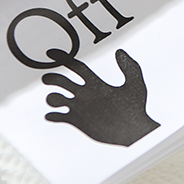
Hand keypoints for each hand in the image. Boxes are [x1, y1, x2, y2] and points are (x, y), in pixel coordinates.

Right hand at [41, 49, 159, 146]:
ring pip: (57, 99)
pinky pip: (60, 117)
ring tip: (57, 100)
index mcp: (96, 84)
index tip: (51, 52)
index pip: (77, 67)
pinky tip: (53, 115)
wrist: (134, 132)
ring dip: (52, 98)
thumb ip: (129, 67)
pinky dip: (52, 115)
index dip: (64, 59)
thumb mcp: (135, 85)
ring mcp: (81, 108)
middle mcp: (85, 94)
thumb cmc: (137, 109)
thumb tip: (119, 51)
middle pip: (63, 81)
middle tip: (46, 78)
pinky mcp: (78, 122)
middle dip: (52, 78)